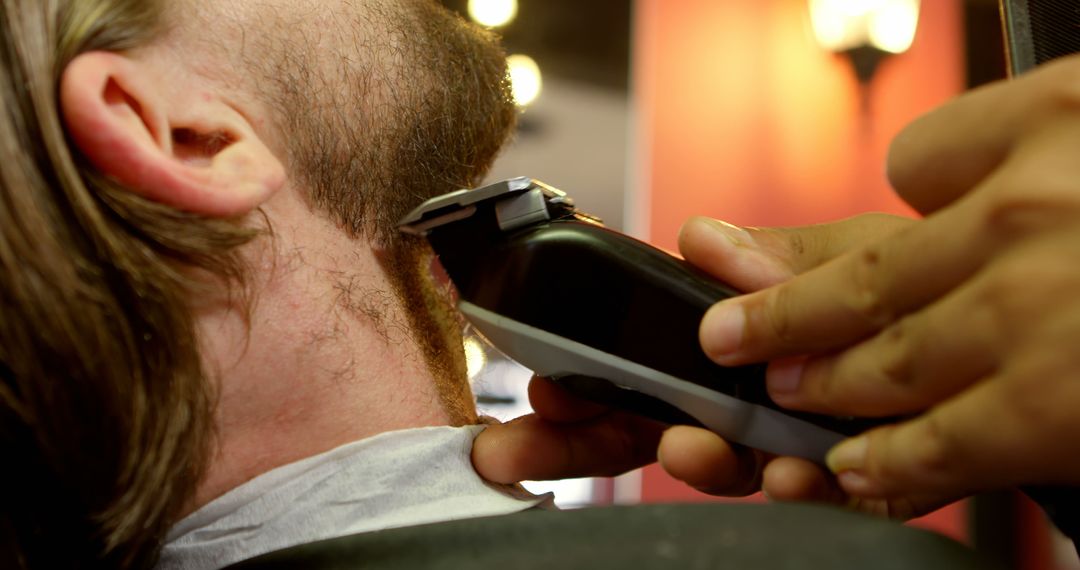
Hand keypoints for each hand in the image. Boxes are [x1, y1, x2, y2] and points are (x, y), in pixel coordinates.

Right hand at [472, 213, 911, 498]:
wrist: (1017, 350)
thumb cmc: (928, 295)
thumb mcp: (856, 258)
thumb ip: (781, 260)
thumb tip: (699, 237)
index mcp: (730, 347)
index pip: (634, 369)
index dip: (580, 382)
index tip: (538, 384)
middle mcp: (748, 401)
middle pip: (643, 429)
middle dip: (578, 441)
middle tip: (522, 448)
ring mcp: (791, 446)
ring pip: (718, 470)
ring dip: (691, 463)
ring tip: (688, 449)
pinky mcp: (852, 487)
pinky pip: (813, 500)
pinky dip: (795, 491)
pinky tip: (787, 474)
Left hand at [697, 55, 1079, 514]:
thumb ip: (1000, 148)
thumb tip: (910, 182)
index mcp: (1058, 122)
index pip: (926, 159)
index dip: (906, 196)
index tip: (835, 246)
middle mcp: (1035, 211)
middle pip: (871, 271)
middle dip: (786, 314)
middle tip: (728, 337)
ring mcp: (1041, 311)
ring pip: (891, 356)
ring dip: (821, 384)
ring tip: (779, 394)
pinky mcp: (1057, 408)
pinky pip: (945, 440)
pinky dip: (886, 459)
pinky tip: (849, 465)